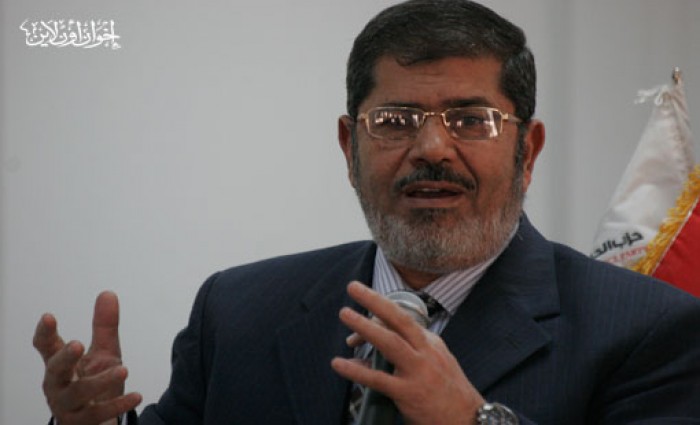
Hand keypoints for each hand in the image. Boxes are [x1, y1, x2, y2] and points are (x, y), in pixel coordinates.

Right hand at [33, 291, 141, 424]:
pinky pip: (99, 414)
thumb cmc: (95, 383)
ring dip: (100, 381)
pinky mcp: (82, 422)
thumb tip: (108, 293)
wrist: (97, 420)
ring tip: (123, 369)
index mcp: (60, 364)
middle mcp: (58, 384)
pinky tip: (136, 395)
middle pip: (55, 370)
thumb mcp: (103, 353)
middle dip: (65, 357)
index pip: (46, 347)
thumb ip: (104, 326)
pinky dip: (118, 404)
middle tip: (77, 344)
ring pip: (78, 393)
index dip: (45, 333)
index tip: (48, 316)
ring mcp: (68, 405)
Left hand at [331, 281, 483, 424]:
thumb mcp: (437, 363)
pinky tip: (339, 364)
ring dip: (365, 327)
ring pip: (389, 342)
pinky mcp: (408, 394)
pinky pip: (378, 379)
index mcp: (431, 343)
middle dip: (375, 300)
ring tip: (345, 313)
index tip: (362, 303)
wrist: (468, 421)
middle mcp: (426, 353)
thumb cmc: (448, 393)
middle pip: (399, 319)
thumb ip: (412, 351)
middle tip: (353, 287)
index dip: (379, 309)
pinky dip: (356, 370)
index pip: (403, 318)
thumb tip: (380, 347)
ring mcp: (417, 372)